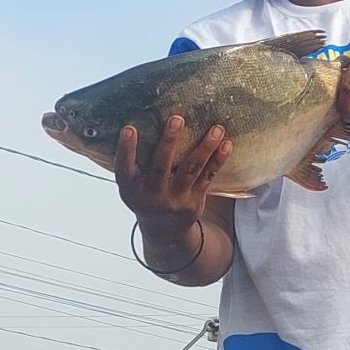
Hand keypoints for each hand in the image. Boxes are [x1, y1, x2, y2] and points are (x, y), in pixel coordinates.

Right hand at [113, 113, 230, 235]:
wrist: (164, 231)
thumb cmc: (145, 195)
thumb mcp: (132, 184)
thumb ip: (132, 160)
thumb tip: (135, 120)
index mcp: (131, 188)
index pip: (124, 167)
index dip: (126, 149)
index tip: (129, 128)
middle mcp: (152, 194)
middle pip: (160, 166)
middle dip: (168, 142)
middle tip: (177, 118)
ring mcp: (175, 199)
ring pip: (190, 169)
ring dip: (204, 147)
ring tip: (216, 128)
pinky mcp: (195, 200)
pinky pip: (208, 177)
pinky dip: (217, 160)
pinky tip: (226, 144)